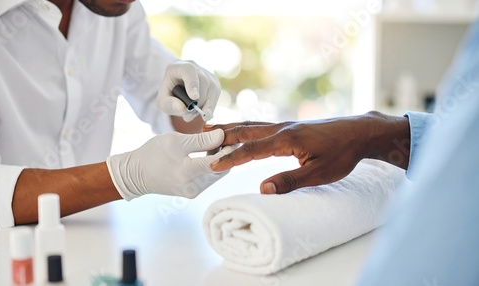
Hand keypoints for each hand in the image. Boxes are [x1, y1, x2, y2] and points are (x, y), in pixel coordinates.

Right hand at [106, 129, 232, 199]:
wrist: (136, 174)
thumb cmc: (154, 153)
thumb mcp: (176, 141)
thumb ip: (201, 140)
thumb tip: (223, 135)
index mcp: (187, 172)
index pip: (218, 162)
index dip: (229, 148)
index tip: (234, 136)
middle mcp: (192, 187)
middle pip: (221, 169)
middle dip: (226, 153)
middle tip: (227, 136)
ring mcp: (193, 192)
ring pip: (216, 174)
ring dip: (219, 159)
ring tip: (216, 142)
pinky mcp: (192, 192)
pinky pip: (209, 178)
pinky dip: (211, 165)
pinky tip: (208, 153)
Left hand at [156, 60, 219, 121]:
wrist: (176, 94)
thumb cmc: (168, 96)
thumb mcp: (163, 102)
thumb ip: (169, 104)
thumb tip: (183, 108)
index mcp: (178, 66)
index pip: (189, 70)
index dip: (192, 83)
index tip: (194, 97)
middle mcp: (194, 67)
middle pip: (203, 81)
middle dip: (198, 102)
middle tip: (187, 116)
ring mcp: (206, 74)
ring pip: (212, 88)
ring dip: (204, 106)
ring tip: (191, 116)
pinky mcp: (214, 83)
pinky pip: (216, 95)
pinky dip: (210, 107)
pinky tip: (202, 114)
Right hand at [206, 112, 409, 193]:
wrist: (360, 131)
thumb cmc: (342, 153)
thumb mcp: (319, 173)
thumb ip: (290, 181)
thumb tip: (263, 190)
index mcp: (287, 139)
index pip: (251, 150)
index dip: (230, 158)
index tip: (211, 163)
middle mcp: (282, 128)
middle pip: (245, 131)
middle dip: (222, 135)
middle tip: (200, 137)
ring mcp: (286, 125)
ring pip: (252, 125)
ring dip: (231, 128)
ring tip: (212, 128)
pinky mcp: (291, 127)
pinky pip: (261, 126)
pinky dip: (245, 128)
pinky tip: (242, 131)